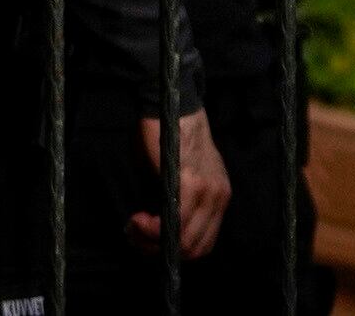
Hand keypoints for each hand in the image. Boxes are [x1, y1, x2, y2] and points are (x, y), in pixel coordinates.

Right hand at [137, 110, 229, 254]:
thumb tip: (160, 231)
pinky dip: (152, 229)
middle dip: (160, 250)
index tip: (151, 240)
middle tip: (137, 235)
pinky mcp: (190, 184)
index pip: (205, 243)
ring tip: (135, 226)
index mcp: (219, 195)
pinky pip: (173, 224)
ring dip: (153, 242)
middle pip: (195, 249)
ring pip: (184, 242)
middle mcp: (219, 197)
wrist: (173, 103)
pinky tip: (138, 219)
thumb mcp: (183, 174)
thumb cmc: (171, 135)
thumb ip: (180, 202)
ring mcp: (208, 192)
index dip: (175, 250)